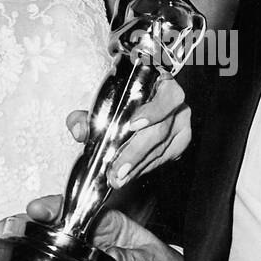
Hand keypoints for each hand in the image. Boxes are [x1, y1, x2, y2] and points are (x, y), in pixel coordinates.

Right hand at [0, 197, 182, 260]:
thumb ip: (131, 260)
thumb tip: (110, 258)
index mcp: (110, 226)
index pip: (79, 209)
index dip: (56, 206)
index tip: (38, 209)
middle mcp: (89, 238)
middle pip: (52, 224)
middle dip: (25, 221)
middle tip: (6, 225)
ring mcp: (78, 258)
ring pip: (43, 244)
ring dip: (18, 237)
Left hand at [65, 75, 189, 187]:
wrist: (138, 100)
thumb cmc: (122, 97)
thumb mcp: (101, 102)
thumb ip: (85, 115)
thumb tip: (78, 130)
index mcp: (161, 82)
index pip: (168, 95)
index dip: (154, 111)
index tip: (133, 125)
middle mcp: (175, 102)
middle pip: (161, 130)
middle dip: (136, 153)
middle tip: (117, 170)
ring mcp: (181, 121)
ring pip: (162, 147)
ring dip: (138, 165)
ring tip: (118, 178)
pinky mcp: (181, 139)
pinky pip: (165, 156)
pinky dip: (146, 166)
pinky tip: (132, 173)